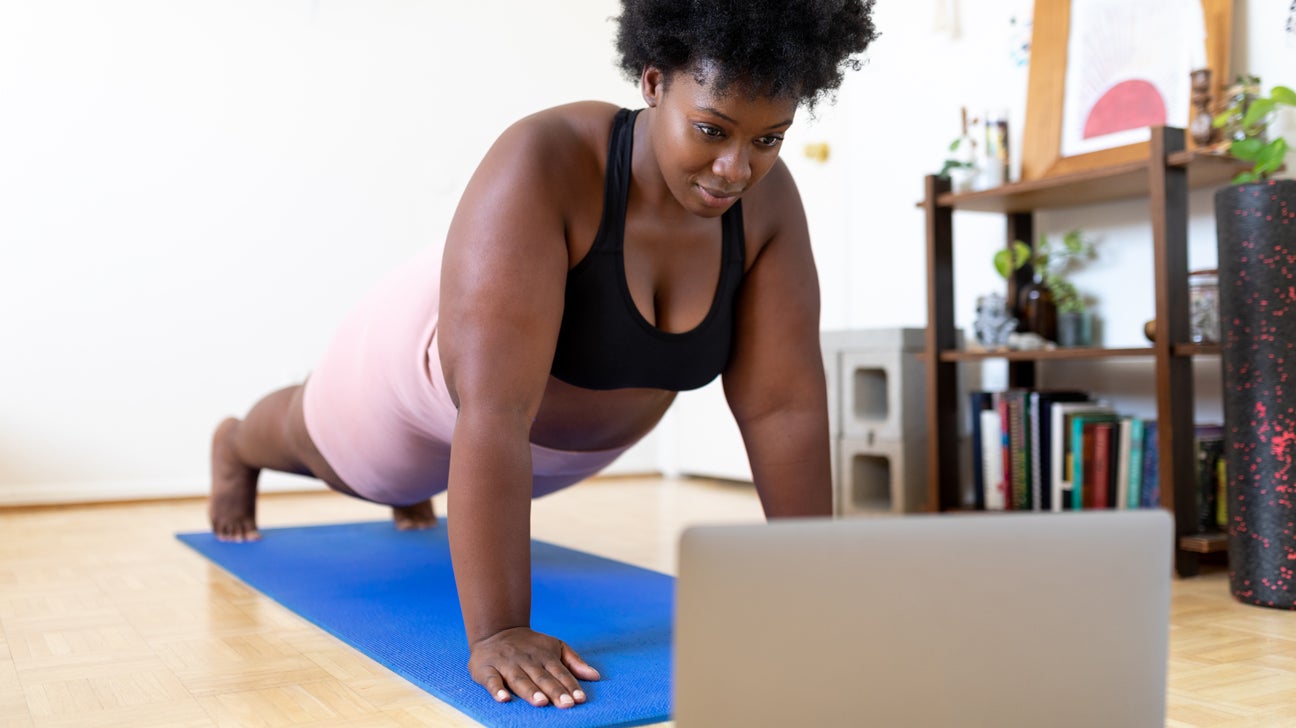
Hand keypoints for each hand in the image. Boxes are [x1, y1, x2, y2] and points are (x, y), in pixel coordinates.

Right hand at [468, 627, 600, 707]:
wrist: (496, 630)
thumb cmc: (530, 645)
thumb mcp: (555, 647)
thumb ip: (574, 662)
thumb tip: (596, 676)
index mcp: (545, 656)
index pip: (560, 672)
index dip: (570, 685)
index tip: (580, 699)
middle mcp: (527, 660)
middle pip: (542, 677)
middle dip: (555, 691)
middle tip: (566, 704)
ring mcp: (507, 664)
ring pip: (520, 679)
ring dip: (530, 691)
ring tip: (542, 702)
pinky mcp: (487, 668)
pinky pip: (492, 680)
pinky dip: (497, 689)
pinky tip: (504, 699)